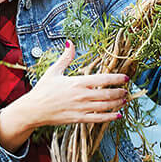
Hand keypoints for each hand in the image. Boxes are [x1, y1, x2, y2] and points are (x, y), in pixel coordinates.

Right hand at [0, 42, 128, 150]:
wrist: (33, 109)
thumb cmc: (43, 90)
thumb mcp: (54, 71)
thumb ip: (66, 57)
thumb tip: (71, 42)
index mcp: (77, 82)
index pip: (103, 79)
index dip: (116, 78)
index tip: (126, 78)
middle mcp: (82, 95)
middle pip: (107, 93)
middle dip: (120, 92)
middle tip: (127, 90)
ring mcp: (81, 108)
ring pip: (105, 106)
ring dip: (117, 103)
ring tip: (125, 100)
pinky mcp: (78, 119)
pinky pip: (98, 119)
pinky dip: (110, 117)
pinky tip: (118, 115)